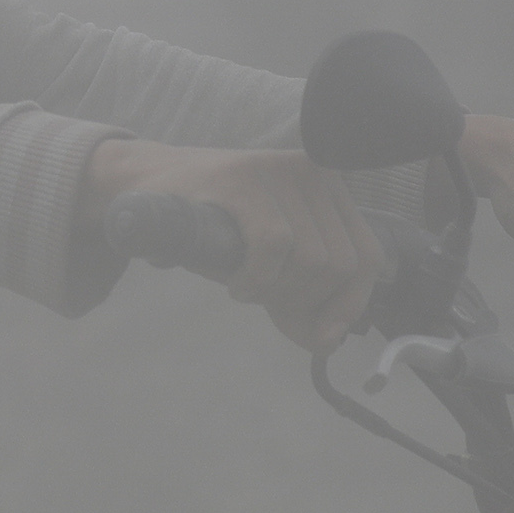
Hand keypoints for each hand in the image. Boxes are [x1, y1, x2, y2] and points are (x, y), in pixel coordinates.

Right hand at [84, 139, 384, 352]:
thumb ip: (302, 298)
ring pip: (310, 257)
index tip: (321, 335)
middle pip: (339, 264)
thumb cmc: (213, 227)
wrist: (146, 184)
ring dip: (276, 292)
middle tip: (266, 305)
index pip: (367, 256)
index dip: (349, 305)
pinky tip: (236, 285)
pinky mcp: (242, 178)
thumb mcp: (270, 263)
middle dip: (304, 302)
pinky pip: (273, 245)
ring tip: (246, 290)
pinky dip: (256, 279)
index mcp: (331, 189)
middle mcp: (313, 172)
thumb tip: (329, 341)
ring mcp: (278, 171)